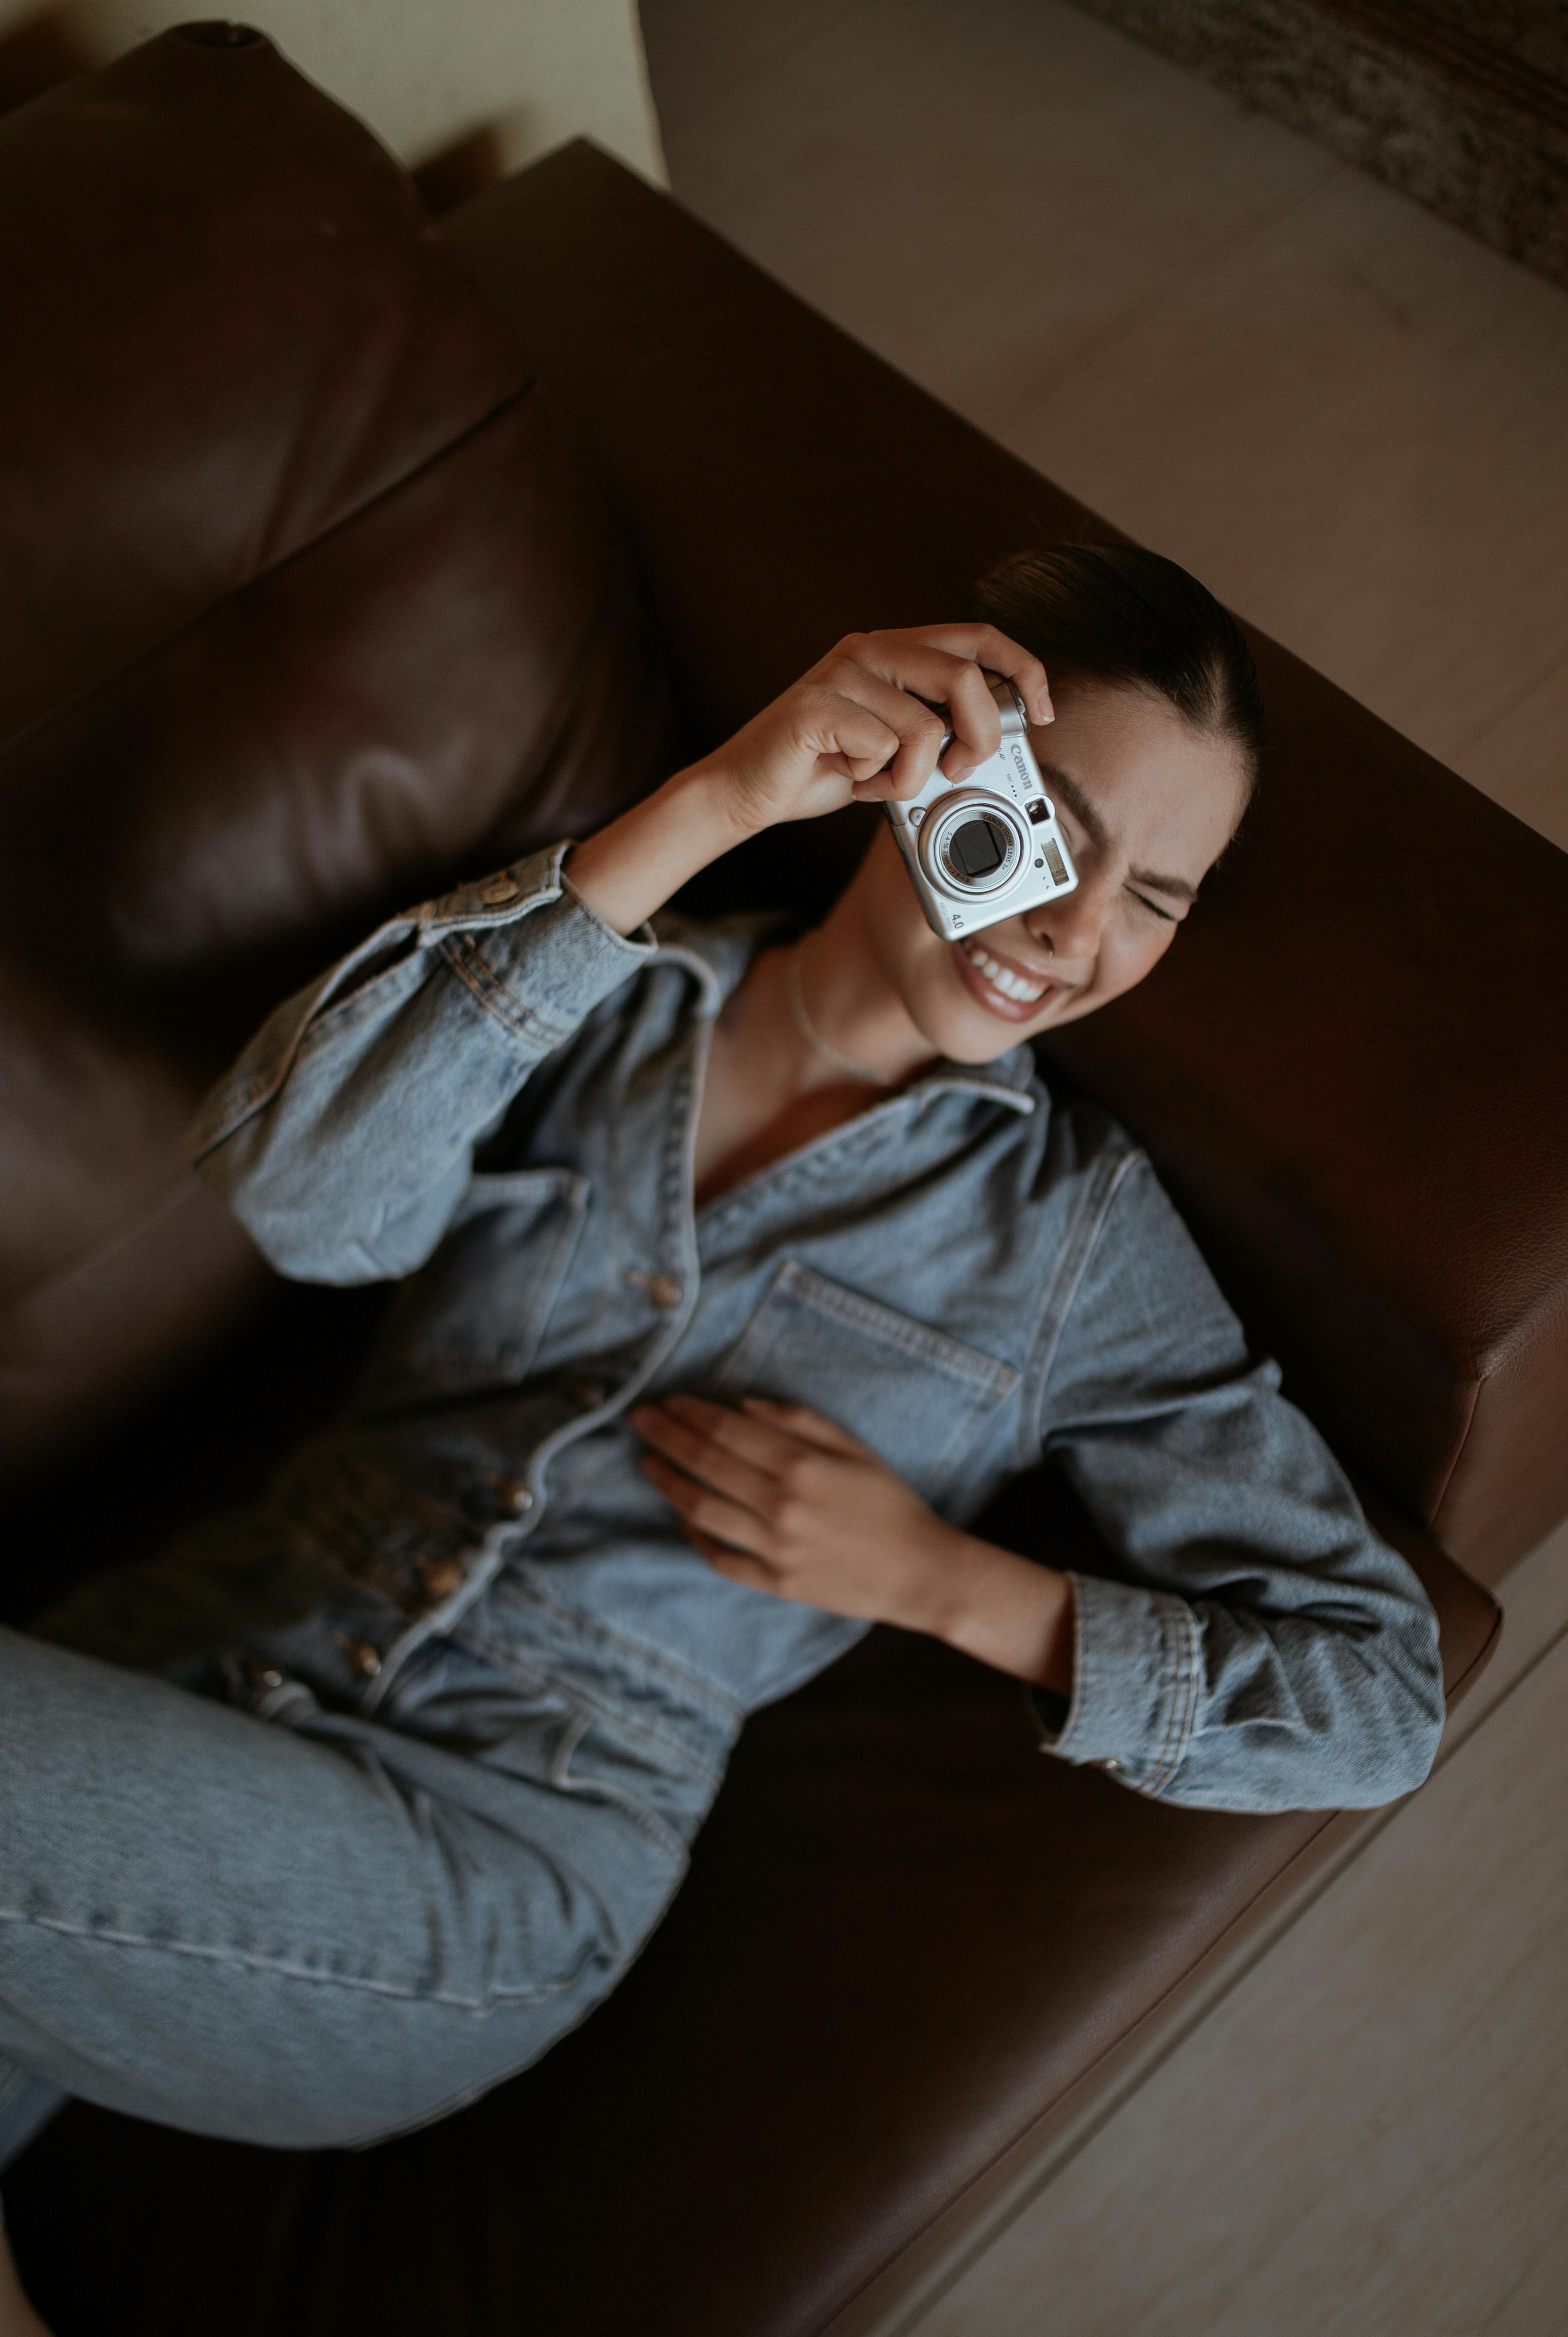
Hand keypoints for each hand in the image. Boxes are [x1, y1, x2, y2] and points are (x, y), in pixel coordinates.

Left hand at [631, 1394, 1074, 1691]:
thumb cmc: (891, 1503)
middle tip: (638, 1419)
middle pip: (706, 1464)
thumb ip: (800, 1421)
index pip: (727, 1431)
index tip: (667, 1400)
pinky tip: (682, 1517)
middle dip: (667, 1437)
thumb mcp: (855, 1447)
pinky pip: (721, 1558)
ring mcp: (773, 1548)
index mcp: (801, 1465)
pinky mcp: (774, 1582)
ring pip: (702, 1510)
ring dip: (668, 1483)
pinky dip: (696, 1536)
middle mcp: (780, 1505)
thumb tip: (744, 1404)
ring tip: (647, 1464)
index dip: (690, 1413)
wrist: (920, 1572)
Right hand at [698, 624, 1055, 836]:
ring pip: (924, 728)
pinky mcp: (816, 706)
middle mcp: (869, 648)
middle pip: (965, 679)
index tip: (1042, 714)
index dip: (1024, 671)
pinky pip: (882, 748)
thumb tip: (994, 742)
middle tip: (955, 770)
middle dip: (978, 738)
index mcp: (893, 649)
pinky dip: (874, 780)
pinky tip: (847, 777)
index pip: (979, 638)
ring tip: (877, 780)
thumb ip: (936, 729)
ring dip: (910, 776)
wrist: (744, 790)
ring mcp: (841, 673)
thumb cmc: (819, 768)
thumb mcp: (893, 744)